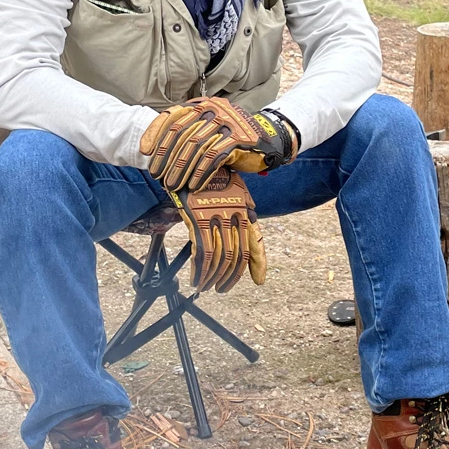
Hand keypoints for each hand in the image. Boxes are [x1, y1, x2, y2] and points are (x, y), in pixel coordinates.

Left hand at [139, 97, 296, 191]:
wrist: (266, 139)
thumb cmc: (231, 138)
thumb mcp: (207, 131)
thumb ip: (187, 134)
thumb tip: (156, 151)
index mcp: (201, 105)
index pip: (172, 117)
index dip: (155, 134)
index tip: (144, 151)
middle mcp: (212, 109)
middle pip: (181, 134)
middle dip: (166, 157)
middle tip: (157, 175)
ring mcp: (226, 122)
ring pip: (195, 147)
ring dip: (181, 169)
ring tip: (172, 185)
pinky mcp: (237, 137)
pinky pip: (213, 157)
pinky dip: (201, 173)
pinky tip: (194, 184)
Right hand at [168, 170, 266, 292]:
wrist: (190, 159)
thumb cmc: (211, 176)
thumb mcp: (233, 189)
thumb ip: (243, 207)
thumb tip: (251, 218)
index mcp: (244, 210)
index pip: (254, 242)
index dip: (258, 264)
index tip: (259, 281)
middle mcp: (233, 215)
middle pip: (236, 255)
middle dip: (229, 277)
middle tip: (220, 288)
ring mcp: (215, 216)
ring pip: (219, 256)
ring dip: (212, 277)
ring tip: (204, 286)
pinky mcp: (197, 217)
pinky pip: (202, 250)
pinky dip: (199, 269)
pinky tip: (195, 277)